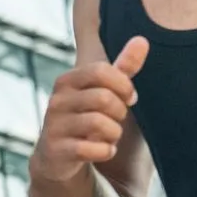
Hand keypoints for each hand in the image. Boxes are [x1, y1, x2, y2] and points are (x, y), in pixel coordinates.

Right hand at [30, 37, 149, 182]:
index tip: (129, 97)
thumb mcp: (103, 91)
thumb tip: (142, 40)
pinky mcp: (55, 150)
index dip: (123, 85)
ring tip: (110, 136)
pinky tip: (103, 151)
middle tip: (117, 119)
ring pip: (99, 124)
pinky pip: (91, 149)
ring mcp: (54, 126)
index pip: (101, 71)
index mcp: (67, 81)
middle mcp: (57, 101)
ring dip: (114, 133)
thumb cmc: (86, 117)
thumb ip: (123, 68)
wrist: (56, 156)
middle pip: (103, 98)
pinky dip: (105, 151)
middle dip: (120, 112)